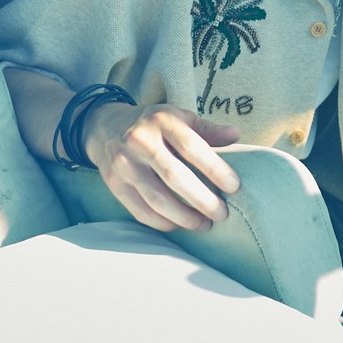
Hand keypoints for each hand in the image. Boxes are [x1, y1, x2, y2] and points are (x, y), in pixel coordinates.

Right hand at [83, 102, 241, 232]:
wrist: (106, 128)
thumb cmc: (153, 124)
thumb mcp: (179, 117)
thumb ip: (207, 129)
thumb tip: (236, 135)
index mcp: (162, 121)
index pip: (192, 147)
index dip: (215, 168)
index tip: (234, 186)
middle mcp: (141, 142)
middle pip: (174, 176)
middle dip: (201, 199)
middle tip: (222, 213)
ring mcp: (125, 165)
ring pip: (157, 198)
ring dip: (183, 216)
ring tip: (204, 224)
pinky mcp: (114, 184)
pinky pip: (139, 209)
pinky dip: (161, 222)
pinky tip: (178, 225)